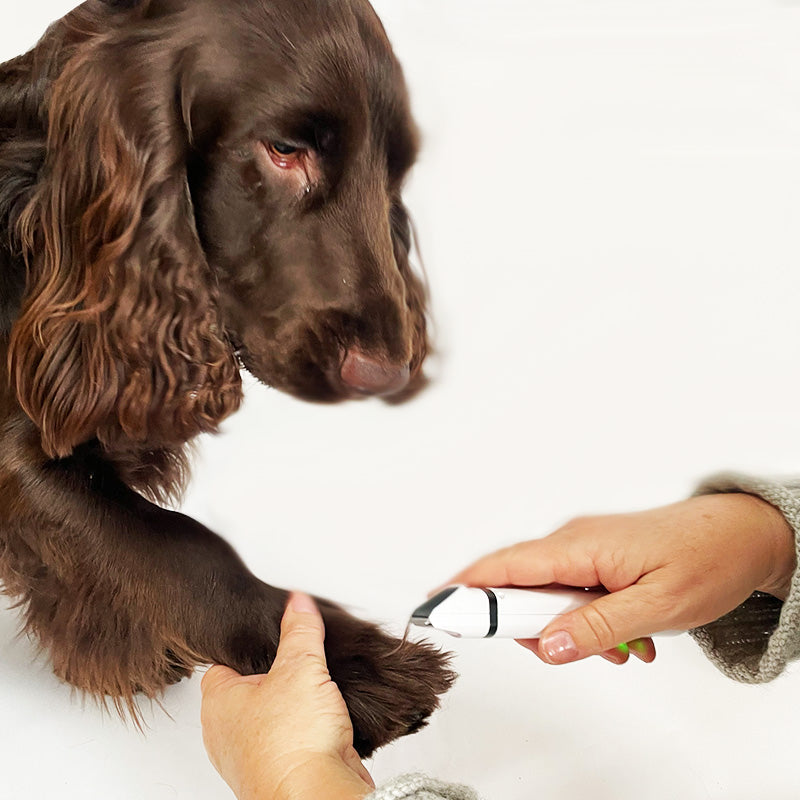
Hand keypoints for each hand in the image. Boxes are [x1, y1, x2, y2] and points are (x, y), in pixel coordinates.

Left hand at [200, 592, 374, 799]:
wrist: (316, 796)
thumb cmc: (291, 744)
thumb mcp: (300, 666)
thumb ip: (300, 630)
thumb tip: (297, 603)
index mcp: (218, 704)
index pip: (223, 664)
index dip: (246, 648)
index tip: (265, 637)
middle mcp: (229, 734)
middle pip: (250, 692)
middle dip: (275, 678)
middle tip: (296, 661)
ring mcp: (254, 757)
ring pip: (273, 719)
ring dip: (295, 708)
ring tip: (316, 689)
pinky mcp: (282, 772)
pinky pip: (294, 741)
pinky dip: (309, 731)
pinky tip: (325, 720)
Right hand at [447, 493, 794, 665]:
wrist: (741, 535)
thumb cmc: (706, 560)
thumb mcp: (656, 606)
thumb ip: (598, 626)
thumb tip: (550, 645)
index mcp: (579, 545)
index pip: (504, 566)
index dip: (465, 587)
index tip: (434, 607)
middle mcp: (572, 542)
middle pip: (519, 587)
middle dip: (534, 628)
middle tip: (571, 651)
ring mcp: (583, 549)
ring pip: (547, 596)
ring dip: (570, 630)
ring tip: (620, 646)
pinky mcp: (596, 559)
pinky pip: (570, 593)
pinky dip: (586, 621)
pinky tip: (624, 635)